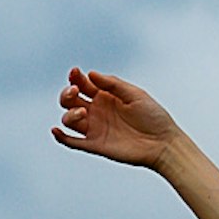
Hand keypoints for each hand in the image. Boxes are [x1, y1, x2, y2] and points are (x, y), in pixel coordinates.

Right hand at [53, 65, 181, 167]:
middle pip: (70, 100)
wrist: (163, 143)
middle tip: (74, 91)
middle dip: (66, 94)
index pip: (83, 84)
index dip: (75, 78)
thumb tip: (90, 74)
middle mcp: (97, 111)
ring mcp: (95, 128)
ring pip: (69, 119)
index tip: (75, 73)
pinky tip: (56, 131)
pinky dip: (61, 137)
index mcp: (105, 96)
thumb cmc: (153, 116)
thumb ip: (113, 84)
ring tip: (83, 113)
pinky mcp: (95, 145)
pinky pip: (72, 142)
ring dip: (69, 114)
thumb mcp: (135, 95)